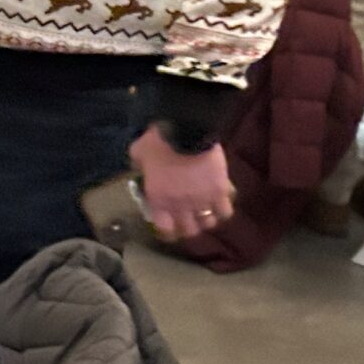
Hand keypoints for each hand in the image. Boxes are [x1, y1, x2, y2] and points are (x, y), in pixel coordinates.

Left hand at [131, 126, 233, 240]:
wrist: (187, 131)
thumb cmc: (158, 142)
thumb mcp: (138, 153)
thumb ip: (138, 165)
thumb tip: (138, 167)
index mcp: (158, 200)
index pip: (165, 230)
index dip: (168, 232)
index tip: (170, 230)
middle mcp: (180, 206)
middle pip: (190, 231)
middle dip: (189, 228)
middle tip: (190, 221)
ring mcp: (202, 201)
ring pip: (209, 224)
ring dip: (207, 219)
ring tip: (206, 212)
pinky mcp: (220, 192)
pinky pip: (226, 211)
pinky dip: (223, 210)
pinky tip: (220, 204)